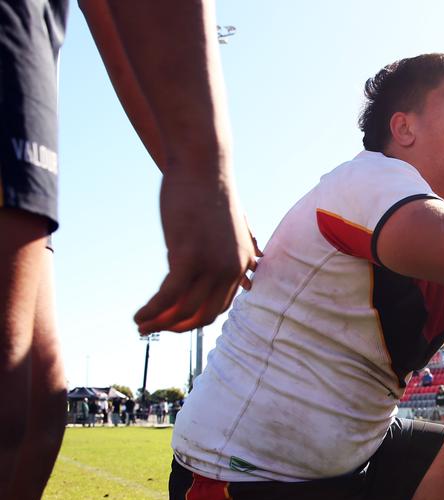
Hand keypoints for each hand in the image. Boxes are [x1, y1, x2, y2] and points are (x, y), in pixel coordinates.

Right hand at [134, 166, 257, 333]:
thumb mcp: (225, 229)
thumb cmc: (209, 192)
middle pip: (204, 315)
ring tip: (141, 325)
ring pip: (184, 310)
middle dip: (177, 327)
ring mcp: (212, 265)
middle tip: (154, 329)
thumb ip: (225, 253)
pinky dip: (152, 310)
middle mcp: (232, 269)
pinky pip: (169, 296)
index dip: (194, 319)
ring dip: (160, 323)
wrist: (203, 165)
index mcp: (243, 264)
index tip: (173, 322)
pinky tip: (139, 316)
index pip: (220, 306)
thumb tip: (226, 273)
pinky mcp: (189, 257)